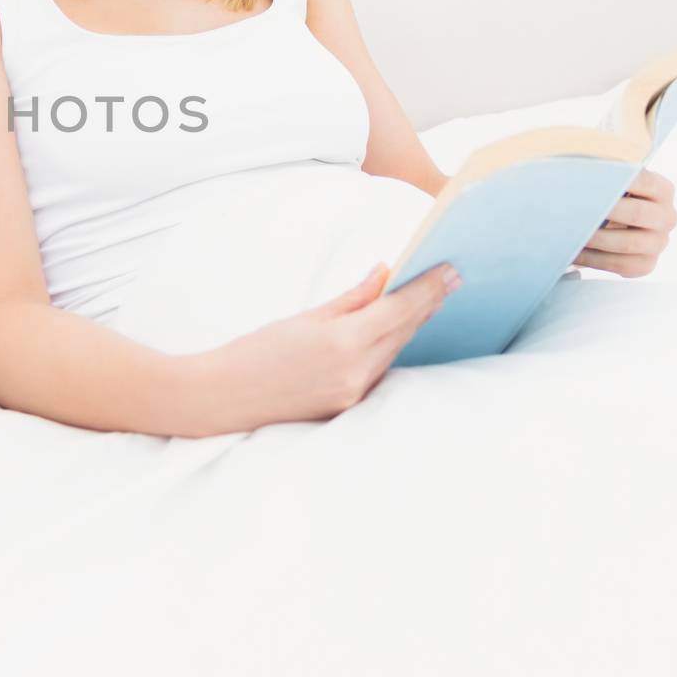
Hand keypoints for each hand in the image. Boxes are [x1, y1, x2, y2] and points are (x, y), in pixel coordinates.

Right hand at [199, 260, 457, 432]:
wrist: (225, 397)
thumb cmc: (255, 352)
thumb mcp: (304, 318)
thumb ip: (350, 299)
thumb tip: (384, 275)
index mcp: (343, 341)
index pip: (400, 309)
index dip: (428, 289)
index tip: (450, 270)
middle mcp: (356, 371)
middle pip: (404, 331)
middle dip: (427, 304)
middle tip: (450, 278)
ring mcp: (355, 393)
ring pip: (395, 351)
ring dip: (412, 324)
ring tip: (429, 300)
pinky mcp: (349, 406)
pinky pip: (379, 370)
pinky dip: (390, 347)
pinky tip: (397, 331)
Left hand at [573, 168, 676, 277]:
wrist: (612, 224)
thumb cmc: (606, 196)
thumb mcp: (611, 182)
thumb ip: (604, 177)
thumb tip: (581, 178)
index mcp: (662, 189)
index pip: (644, 181)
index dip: (619, 179)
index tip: (592, 179)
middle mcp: (666, 216)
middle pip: (637, 213)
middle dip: (604, 211)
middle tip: (576, 208)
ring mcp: (659, 242)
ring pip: (627, 244)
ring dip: (595, 239)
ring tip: (570, 233)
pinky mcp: (646, 263)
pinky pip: (621, 265)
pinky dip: (594, 260)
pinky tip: (574, 252)